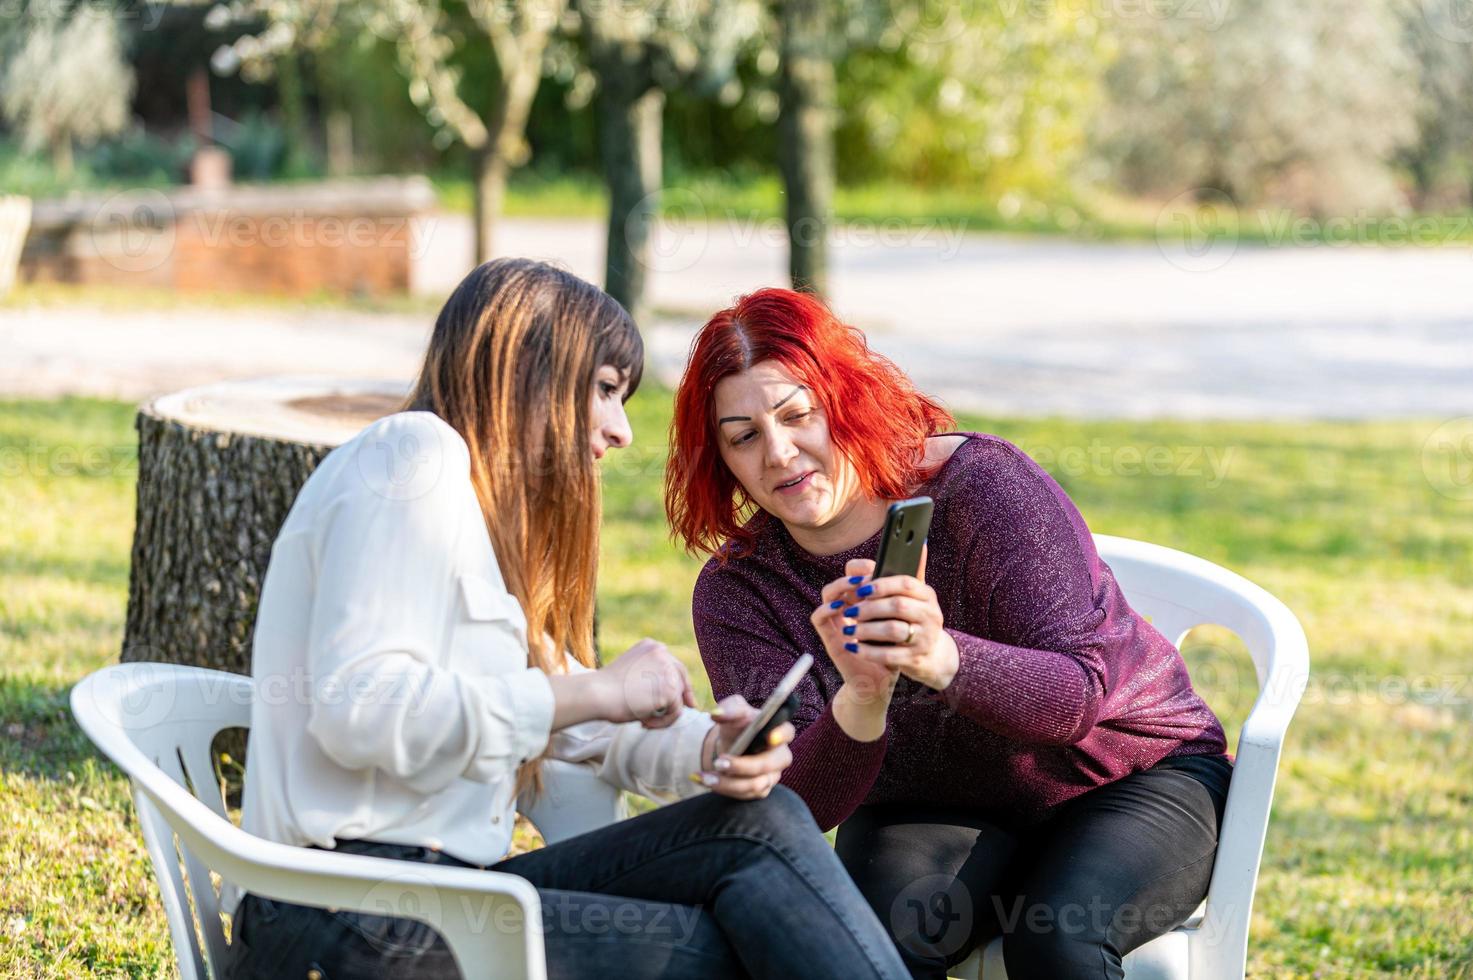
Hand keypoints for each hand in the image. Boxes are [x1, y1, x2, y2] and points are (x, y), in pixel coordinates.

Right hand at [595, 639, 696, 727]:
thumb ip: (650, 677)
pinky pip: (675, 712)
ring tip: (644, 721)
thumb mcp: (631, 674)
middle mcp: (662, 653)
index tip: (687, 696)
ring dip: (665, 713)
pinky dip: (662, 721)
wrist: (597, 693)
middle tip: (691, 707)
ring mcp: (667, 670)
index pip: (672, 663)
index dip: (681, 680)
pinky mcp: (670, 689)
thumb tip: (673, 696)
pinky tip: (644, 722)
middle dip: (686, 695)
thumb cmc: (605, 690)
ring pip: (679, 698)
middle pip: (682, 676)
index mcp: (650, 646)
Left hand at [692, 695, 794, 799]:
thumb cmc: (737, 724)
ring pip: (755, 784)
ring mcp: (772, 775)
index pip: (787, 732)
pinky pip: (744, 795)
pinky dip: (723, 789)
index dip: (780, 734)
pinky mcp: (760, 790)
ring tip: (706, 776)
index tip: (769, 737)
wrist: (730, 743)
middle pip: (769, 764)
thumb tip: (716, 713)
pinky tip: (705, 780)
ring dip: (728, 782)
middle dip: (743, 766)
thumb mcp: (733, 710)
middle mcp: (780, 755)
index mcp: (779, 730)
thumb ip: (728, 708)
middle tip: (719, 762)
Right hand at [812, 558, 897, 738]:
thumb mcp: (905, 616)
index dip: (860, 566)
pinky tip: (842, 607)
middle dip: (854, 575)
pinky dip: (826, 608)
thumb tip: (923, 547)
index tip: (874, 567)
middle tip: (867, 578)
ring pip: (827, 593)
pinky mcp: (830, 636)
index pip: (855, 573)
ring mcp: (837, 621)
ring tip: (855, 587)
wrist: (882, 680)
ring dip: (839, 587)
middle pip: (842, 580)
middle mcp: (849, 607)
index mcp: (864, 600)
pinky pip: (818, 616)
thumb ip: (910, 588)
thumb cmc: (893, 648)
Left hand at [843, 546, 958, 690]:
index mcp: (928, 595)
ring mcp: (925, 638)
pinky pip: (889, 654)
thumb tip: (921, 543)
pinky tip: (853, 648)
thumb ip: (912, 573)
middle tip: (850, 610)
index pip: (906, 583)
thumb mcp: (917, 597)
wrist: (932, 656)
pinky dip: (868, 651)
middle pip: (897, 605)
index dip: (881, 584)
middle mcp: (931, 615)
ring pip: (893, 630)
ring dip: (866, 629)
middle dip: (870, 607)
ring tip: (848, 628)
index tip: (860, 587)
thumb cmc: (916, 619)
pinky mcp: (916, 659)